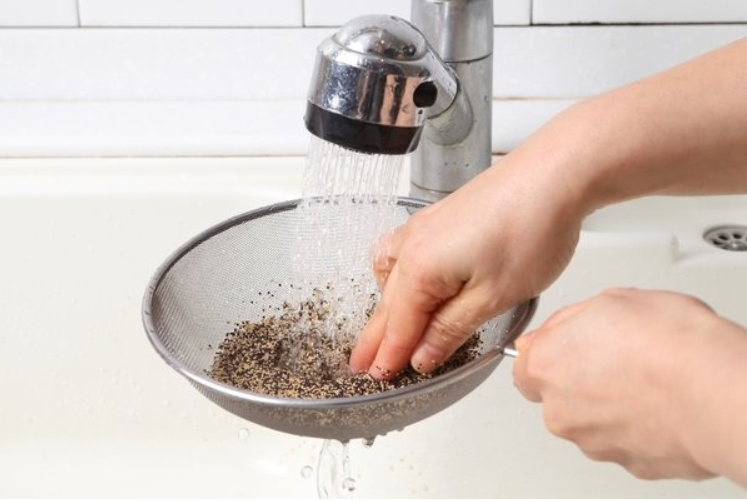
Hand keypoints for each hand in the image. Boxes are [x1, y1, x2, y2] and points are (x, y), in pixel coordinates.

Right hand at [349, 152, 584, 378]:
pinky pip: (402, 253)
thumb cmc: (529, 228)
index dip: (389, 356)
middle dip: (375, 338)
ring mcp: (424, 227)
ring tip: (377, 331)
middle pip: (388, 303)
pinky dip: (395, 276)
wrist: (553, 174)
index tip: (379, 377)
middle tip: (359, 364)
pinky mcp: (440, 217)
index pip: (399, 326)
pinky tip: (400, 279)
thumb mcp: (492, 297)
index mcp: (419, 270)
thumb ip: (451, 329)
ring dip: (384, 307)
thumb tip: (423, 355)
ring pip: (391, 276)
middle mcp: (413, 245)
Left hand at [513, 288, 720, 480]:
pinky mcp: (632, 465)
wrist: (715, 391)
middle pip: (559, 397)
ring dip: (611, 406)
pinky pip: (627, 442)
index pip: (525, 367)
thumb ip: (566, 323)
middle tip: (620, 358)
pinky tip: (663, 405)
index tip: (573, 346)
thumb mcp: (609, 301)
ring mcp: (595, 443)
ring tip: (649, 381)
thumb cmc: (669, 343)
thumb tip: (554, 332)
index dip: (551, 353)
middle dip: (582, 380)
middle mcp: (562, 412)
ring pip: (592, 422)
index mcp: (546, 367)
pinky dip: (640, 427)